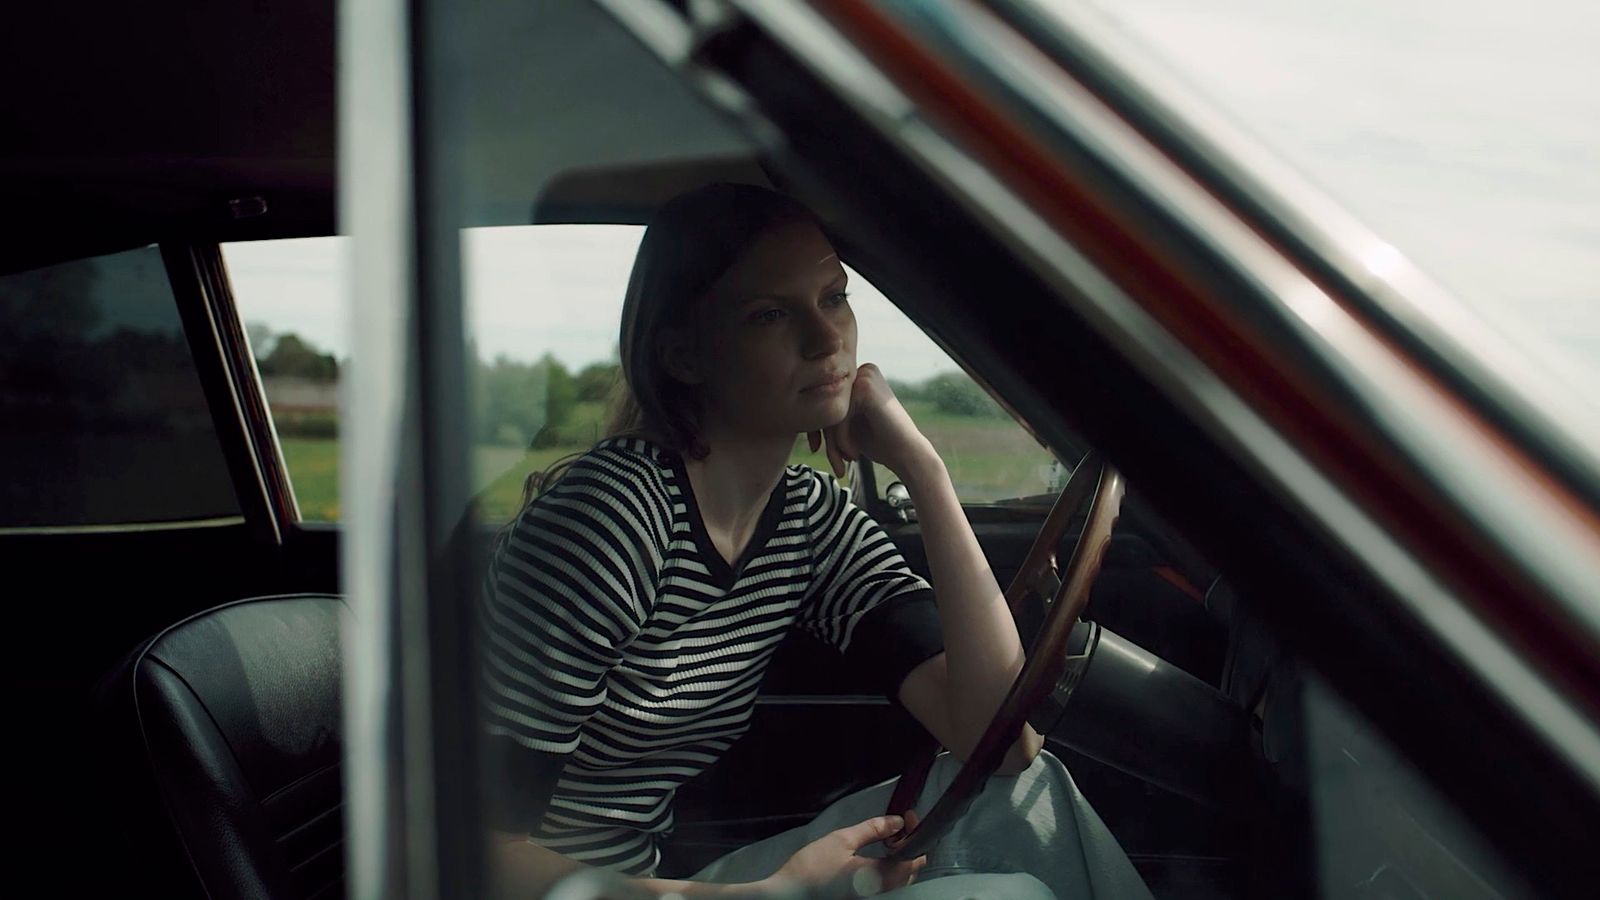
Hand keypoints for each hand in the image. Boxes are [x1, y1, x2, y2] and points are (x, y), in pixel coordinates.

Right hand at [762, 815, 926, 897]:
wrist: (787, 896)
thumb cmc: (811, 869)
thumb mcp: (841, 840)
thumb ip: (873, 829)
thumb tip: (897, 822)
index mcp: (878, 878)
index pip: (914, 859)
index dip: (916, 835)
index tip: (907, 818)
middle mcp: (880, 893)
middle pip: (910, 871)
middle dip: (909, 846)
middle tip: (895, 827)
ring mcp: (872, 899)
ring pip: (900, 880)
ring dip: (899, 858)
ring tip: (885, 840)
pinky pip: (887, 887)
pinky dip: (889, 870)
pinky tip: (875, 857)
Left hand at [807, 364, 930, 479]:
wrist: (908, 455)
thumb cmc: (878, 443)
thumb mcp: (846, 424)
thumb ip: (827, 412)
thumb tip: (794, 407)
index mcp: (857, 375)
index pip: (825, 399)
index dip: (819, 427)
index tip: (818, 449)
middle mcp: (862, 370)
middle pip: (826, 403)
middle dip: (826, 437)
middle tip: (835, 463)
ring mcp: (864, 376)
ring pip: (830, 411)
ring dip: (832, 442)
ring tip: (843, 462)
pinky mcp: (865, 388)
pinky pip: (838, 416)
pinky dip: (841, 439)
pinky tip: (854, 454)